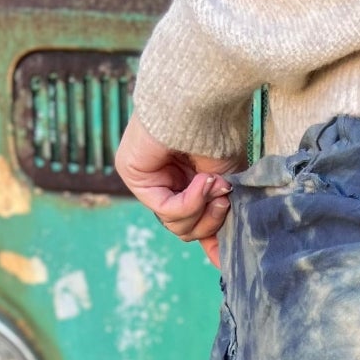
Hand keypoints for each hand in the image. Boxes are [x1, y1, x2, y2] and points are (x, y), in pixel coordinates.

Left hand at [114, 116, 240, 266]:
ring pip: (176, 225)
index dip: (209, 241)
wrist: (202, 98)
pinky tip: (202, 182)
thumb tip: (218, 261)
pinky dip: (189, 202)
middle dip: (210, 220)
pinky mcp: (132, 172)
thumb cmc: (218, 130)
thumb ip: (219, 216)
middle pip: (185, 230)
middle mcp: (163, 180)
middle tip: (225, 198)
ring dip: (202, 210)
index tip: (224, 261)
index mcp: (184, 180)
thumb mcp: (226, 182)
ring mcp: (146, 177)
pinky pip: (165, 210)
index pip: (191, 223)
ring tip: (215, 185)